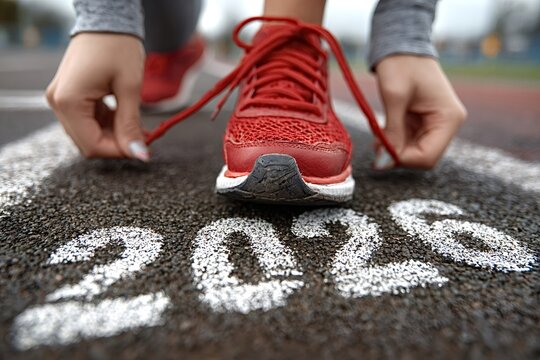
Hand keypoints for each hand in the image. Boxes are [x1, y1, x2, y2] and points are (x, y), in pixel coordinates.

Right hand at [46, 33, 148, 160]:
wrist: (107, 18)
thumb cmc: (117, 46)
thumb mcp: (129, 87)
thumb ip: (130, 124)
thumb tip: (138, 154)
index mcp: (69, 101)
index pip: (92, 145)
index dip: (119, 152)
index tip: (143, 149)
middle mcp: (59, 102)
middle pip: (88, 142)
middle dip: (117, 144)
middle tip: (143, 138)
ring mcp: (62, 99)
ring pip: (89, 133)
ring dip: (114, 135)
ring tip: (138, 126)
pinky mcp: (70, 95)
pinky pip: (88, 120)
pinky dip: (108, 124)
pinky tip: (126, 118)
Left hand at [373, 55, 466, 169]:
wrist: (401, 46)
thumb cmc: (401, 65)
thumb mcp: (394, 97)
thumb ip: (392, 132)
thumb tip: (384, 162)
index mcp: (449, 118)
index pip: (428, 157)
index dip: (403, 160)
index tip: (381, 152)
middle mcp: (447, 124)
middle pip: (422, 158)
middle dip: (398, 155)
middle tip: (377, 145)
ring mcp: (436, 124)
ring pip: (414, 152)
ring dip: (394, 149)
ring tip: (378, 136)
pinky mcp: (423, 123)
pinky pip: (409, 142)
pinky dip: (394, 142)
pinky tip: (382, 133)